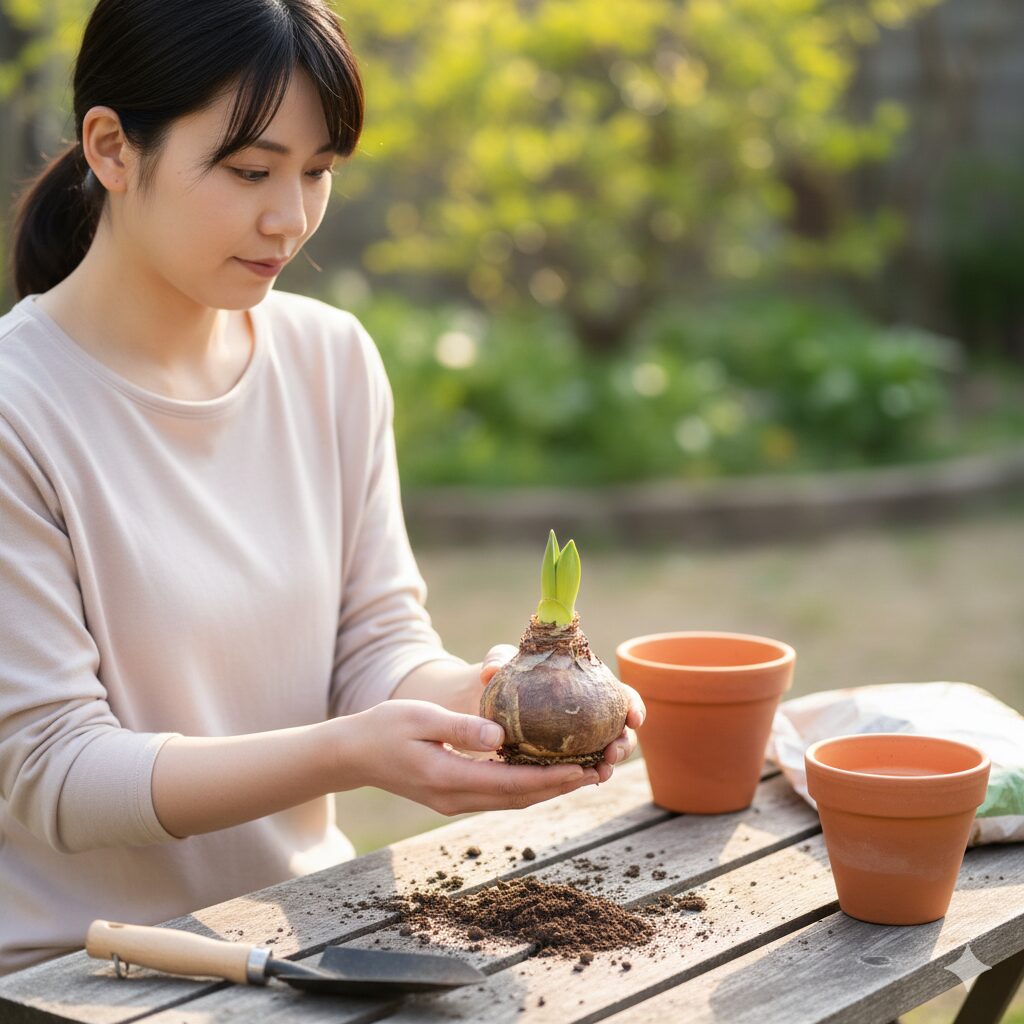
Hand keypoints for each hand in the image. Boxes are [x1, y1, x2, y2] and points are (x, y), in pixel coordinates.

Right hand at [337, 699, 599, 813]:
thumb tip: (500, 736)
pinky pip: (500, 795)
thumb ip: (459, 727)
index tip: (583, 769)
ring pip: (512, 800)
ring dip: (549, 790)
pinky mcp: (454, 795)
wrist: (353, 754)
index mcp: (448, 779)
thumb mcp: (419, 718)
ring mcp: (454, 801)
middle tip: (599, 773)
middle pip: (519, 797)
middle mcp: (455, 797)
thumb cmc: (384, 728)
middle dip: (561, 787)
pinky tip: (547, 773)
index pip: (510, 783)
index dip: (550, 778)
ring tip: (585, 774)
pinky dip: (528, 786)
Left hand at [479, 644, 645, 783]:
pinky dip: (584, 776)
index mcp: (588, 684)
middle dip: (624, 744)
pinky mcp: (561, 758)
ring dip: (608, 765)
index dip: (633, 706)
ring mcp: (578, 739)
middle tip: (611, 753)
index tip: (633, 718)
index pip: (621, 695)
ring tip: (599, 772)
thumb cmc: (502, 673)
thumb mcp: (499, 661)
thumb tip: (490, 671)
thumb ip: (497, 660)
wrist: (483, 700)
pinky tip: (580, 781)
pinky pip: (578, 768)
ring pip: (604, 754)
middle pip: (620, 730)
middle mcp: (589, 714)